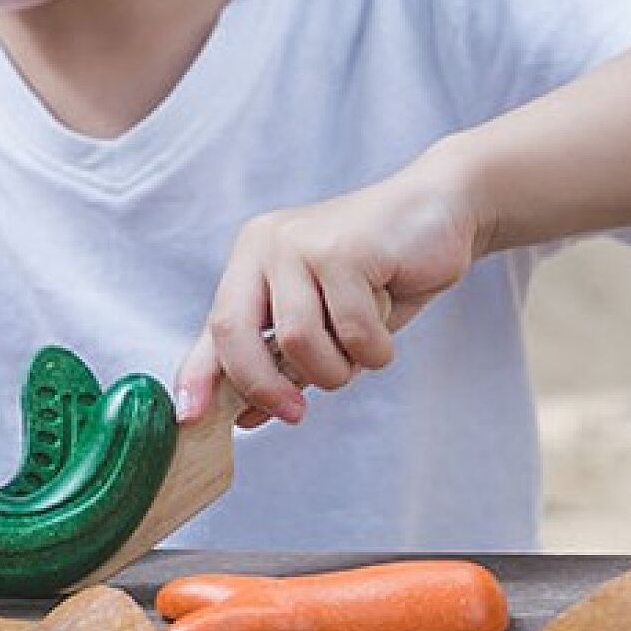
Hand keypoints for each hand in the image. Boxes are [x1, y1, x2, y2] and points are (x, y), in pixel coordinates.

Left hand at [174, 157, 480, 428]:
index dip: (198, 376)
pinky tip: (389, 315)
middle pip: (237, 333)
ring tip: (362, 345)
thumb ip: (283, 360)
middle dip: (263, 386)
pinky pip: (352, 332)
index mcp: (251, 260)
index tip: (191, 418)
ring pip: (299, 341)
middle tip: (294, 414)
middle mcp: (265, 246)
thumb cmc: (380, 272)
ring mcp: (301, 244)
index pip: (215, 326)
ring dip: (337, 368)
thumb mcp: (324, 320)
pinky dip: (376, 347)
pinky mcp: (343, 250)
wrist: (439, 212)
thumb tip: (245, 417)